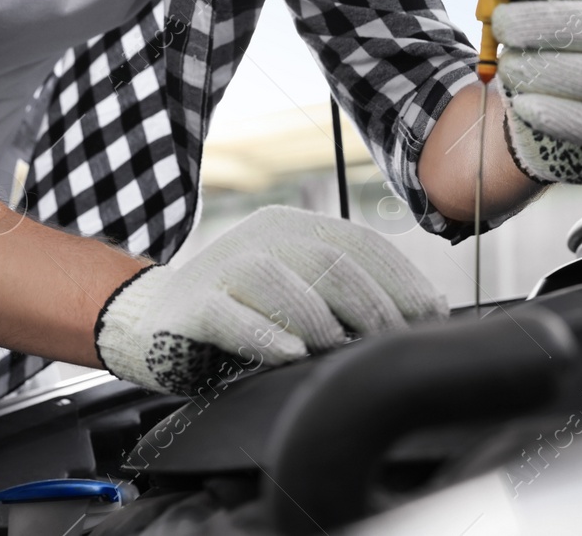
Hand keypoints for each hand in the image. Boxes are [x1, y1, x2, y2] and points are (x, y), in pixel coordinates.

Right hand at [94, 205, 446, 394]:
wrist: (153, 320)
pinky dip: (263, 334)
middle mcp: (260, 238)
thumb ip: (346, 291)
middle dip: (372, 304)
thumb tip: (423, 309)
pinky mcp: (192, 304)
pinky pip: (231, 316)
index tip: (428, 315)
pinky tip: (288, 353)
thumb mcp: (298, 290)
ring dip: (318, 318)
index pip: (360, 243)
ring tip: (335, 346)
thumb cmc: (240, 312)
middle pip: (330, 261)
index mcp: (292, 227)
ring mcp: (224, 267)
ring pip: (282, 282)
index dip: (400, 278)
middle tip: (389, 341)